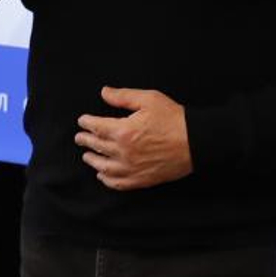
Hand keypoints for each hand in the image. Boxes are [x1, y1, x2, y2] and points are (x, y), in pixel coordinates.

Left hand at [74, 87, 192, 190]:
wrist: (196, 142)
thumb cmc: (174, 119)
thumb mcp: (149, 99)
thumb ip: (123, 96)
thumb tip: (104, 92)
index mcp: (123, 131)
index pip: (97, 127)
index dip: (87, 123)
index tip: (82, 121)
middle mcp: (123, 152)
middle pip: (97, 147)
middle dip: (86, 141)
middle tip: (79, 138)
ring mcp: (131, 168)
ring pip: (104, 167)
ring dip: (92, 161)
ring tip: (87, 156)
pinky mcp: (141, 179)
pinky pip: (118, 183)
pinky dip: (107, 180)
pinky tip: (102, 176)